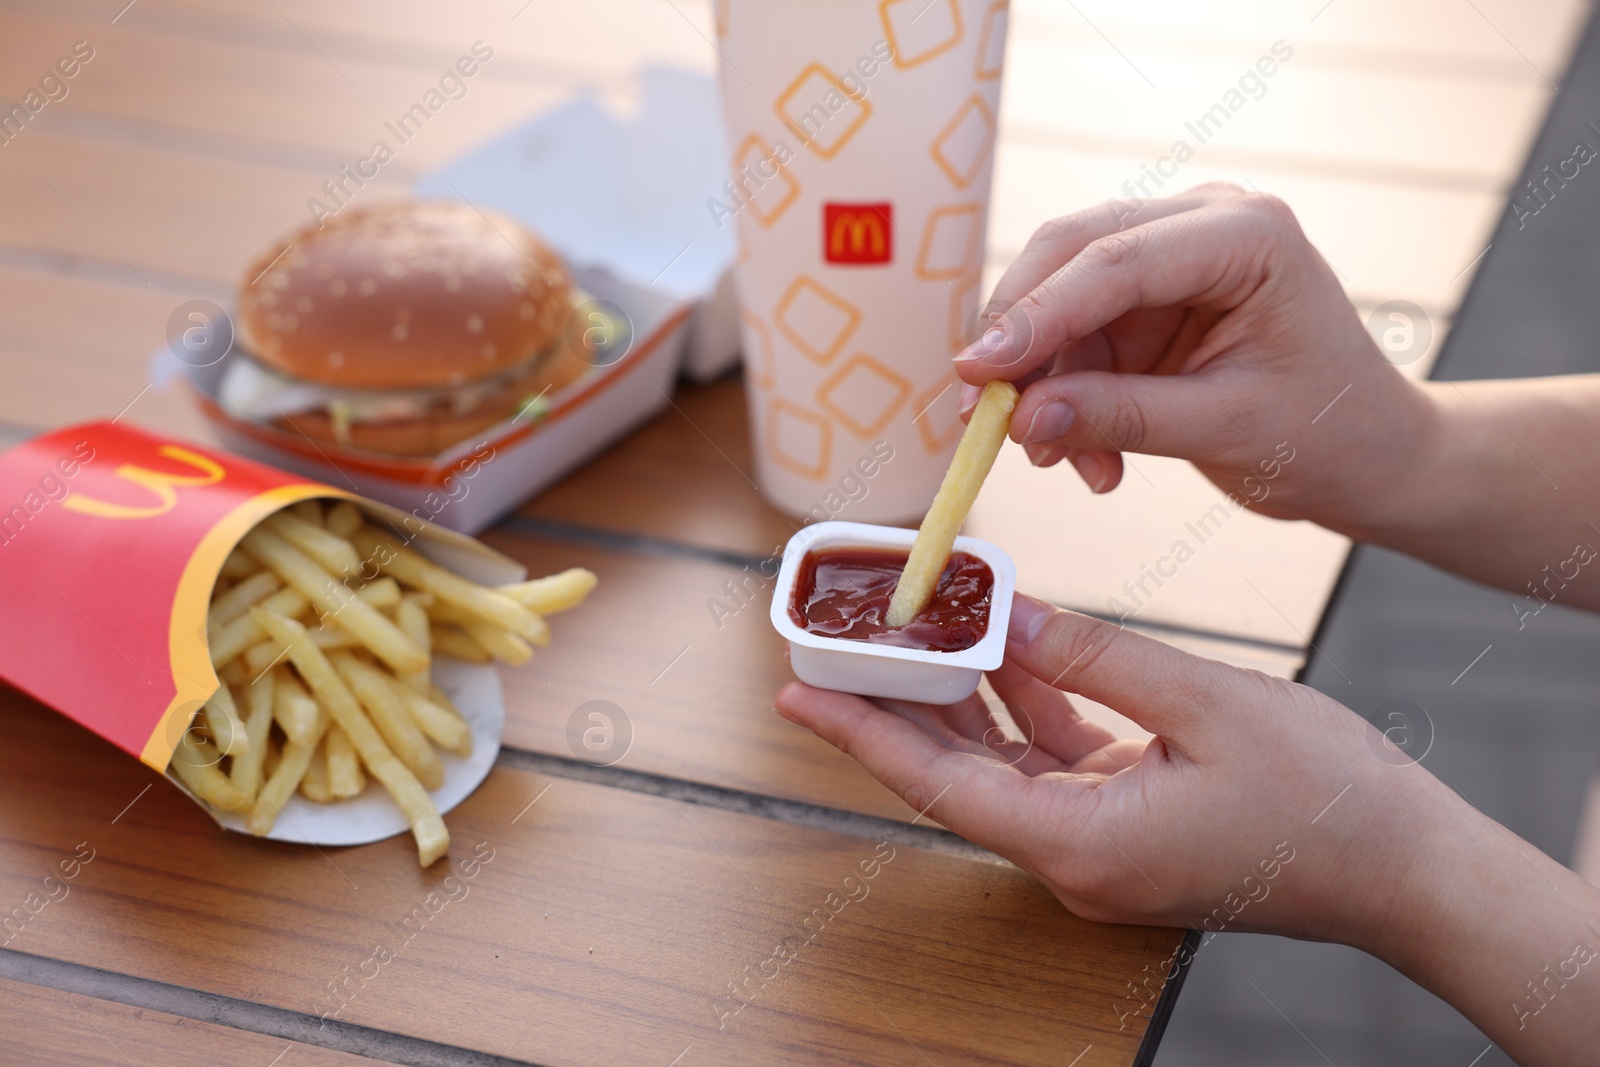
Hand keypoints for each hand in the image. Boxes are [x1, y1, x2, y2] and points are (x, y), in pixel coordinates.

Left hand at [778, 593, 1428, 937]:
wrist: (1404, 868)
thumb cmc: (1321, 799)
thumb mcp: (1203, 704)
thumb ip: (1094, 657)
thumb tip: (1012, 617)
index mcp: (1079, 844)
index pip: (937, 783)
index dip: (861, 735)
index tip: (797, 693)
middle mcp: (1074, 855)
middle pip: (955, 772)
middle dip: (898, 705)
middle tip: (842, 643)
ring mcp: (1100, 844)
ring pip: (999, 764)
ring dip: (961, 699)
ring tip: (912, 631)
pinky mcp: (1128, 824)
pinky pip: (1052, 761)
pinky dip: (1025, 706)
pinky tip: (1007, 649)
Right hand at [952, 184, 1439, 539]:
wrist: (1370, 455)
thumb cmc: (1329, 434)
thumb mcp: (1227, 429)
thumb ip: (1123, 418)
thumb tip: (1023, 419)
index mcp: (1247, 235)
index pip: (1114, 261)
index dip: (1035, 317)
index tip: (978, 372)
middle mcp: (1203, 224)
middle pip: (1069, 256)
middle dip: (1020, 339)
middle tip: (979, 410)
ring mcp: (1171, 259)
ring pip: (1060, 303)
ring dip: (1045, 386)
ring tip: (1056, 461)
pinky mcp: (1147, 303)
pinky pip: (1075, 343)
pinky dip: (1067, 401)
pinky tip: (1089, 460)